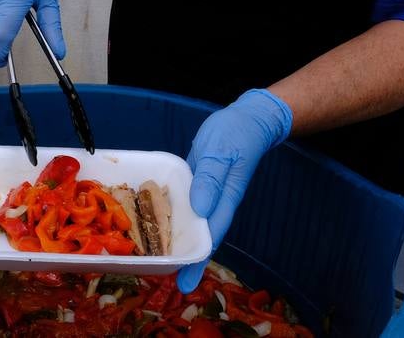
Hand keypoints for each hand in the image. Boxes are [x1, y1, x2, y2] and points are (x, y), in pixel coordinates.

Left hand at [176, 88, 292, 292]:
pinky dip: (172, 214)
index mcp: (224, 199)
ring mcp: (205, 193)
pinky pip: (183, 203)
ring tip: (157, 260)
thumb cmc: (237, 133)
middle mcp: (214, 202)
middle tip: (164, 280)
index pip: (210, 236)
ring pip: (190, 222)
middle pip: (199, 236)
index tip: (185, 283)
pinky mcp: (197, 182)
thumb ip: (211, 178)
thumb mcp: (222, 151)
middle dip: (185, 259)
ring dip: (176, 239)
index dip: (196, 261)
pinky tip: (156, 221)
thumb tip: (199, 208)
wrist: (247, 119)